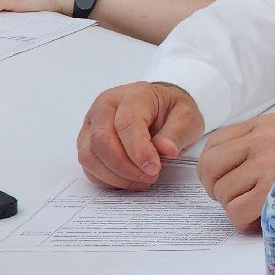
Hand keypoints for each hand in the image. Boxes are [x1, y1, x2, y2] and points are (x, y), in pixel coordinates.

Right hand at [77, 82, 203, 190]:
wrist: (159, 109)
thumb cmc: (171, 112)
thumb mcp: (187, 117)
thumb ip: (178, 132)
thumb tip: (166, 150)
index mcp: (133, 95)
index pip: (127, 123)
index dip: (138, 150)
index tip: (153, 168)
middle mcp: (105, 106)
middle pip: (101, 140)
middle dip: (124, 166)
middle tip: (149, 177)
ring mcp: (91, 124)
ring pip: (90, 156)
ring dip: (115, 175)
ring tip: (142, 180)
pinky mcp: (86, 142)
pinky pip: (89, 167)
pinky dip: (107, 179)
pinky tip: (129, 180)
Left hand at [199, 114, 274, 231]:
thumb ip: (257, 144)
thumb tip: (223, 167)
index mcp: (266, 124)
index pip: (215, 143)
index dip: (212, 167)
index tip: (222, 179)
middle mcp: (264, 139)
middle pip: (210, 167)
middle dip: (217, 187)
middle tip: (235, 196)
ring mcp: (268, 164)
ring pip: (222, 193)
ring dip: (235, 206)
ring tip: (259, 205)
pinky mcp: (272, 190)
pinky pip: (236, 211)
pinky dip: (244, 220)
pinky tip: (263, 216)